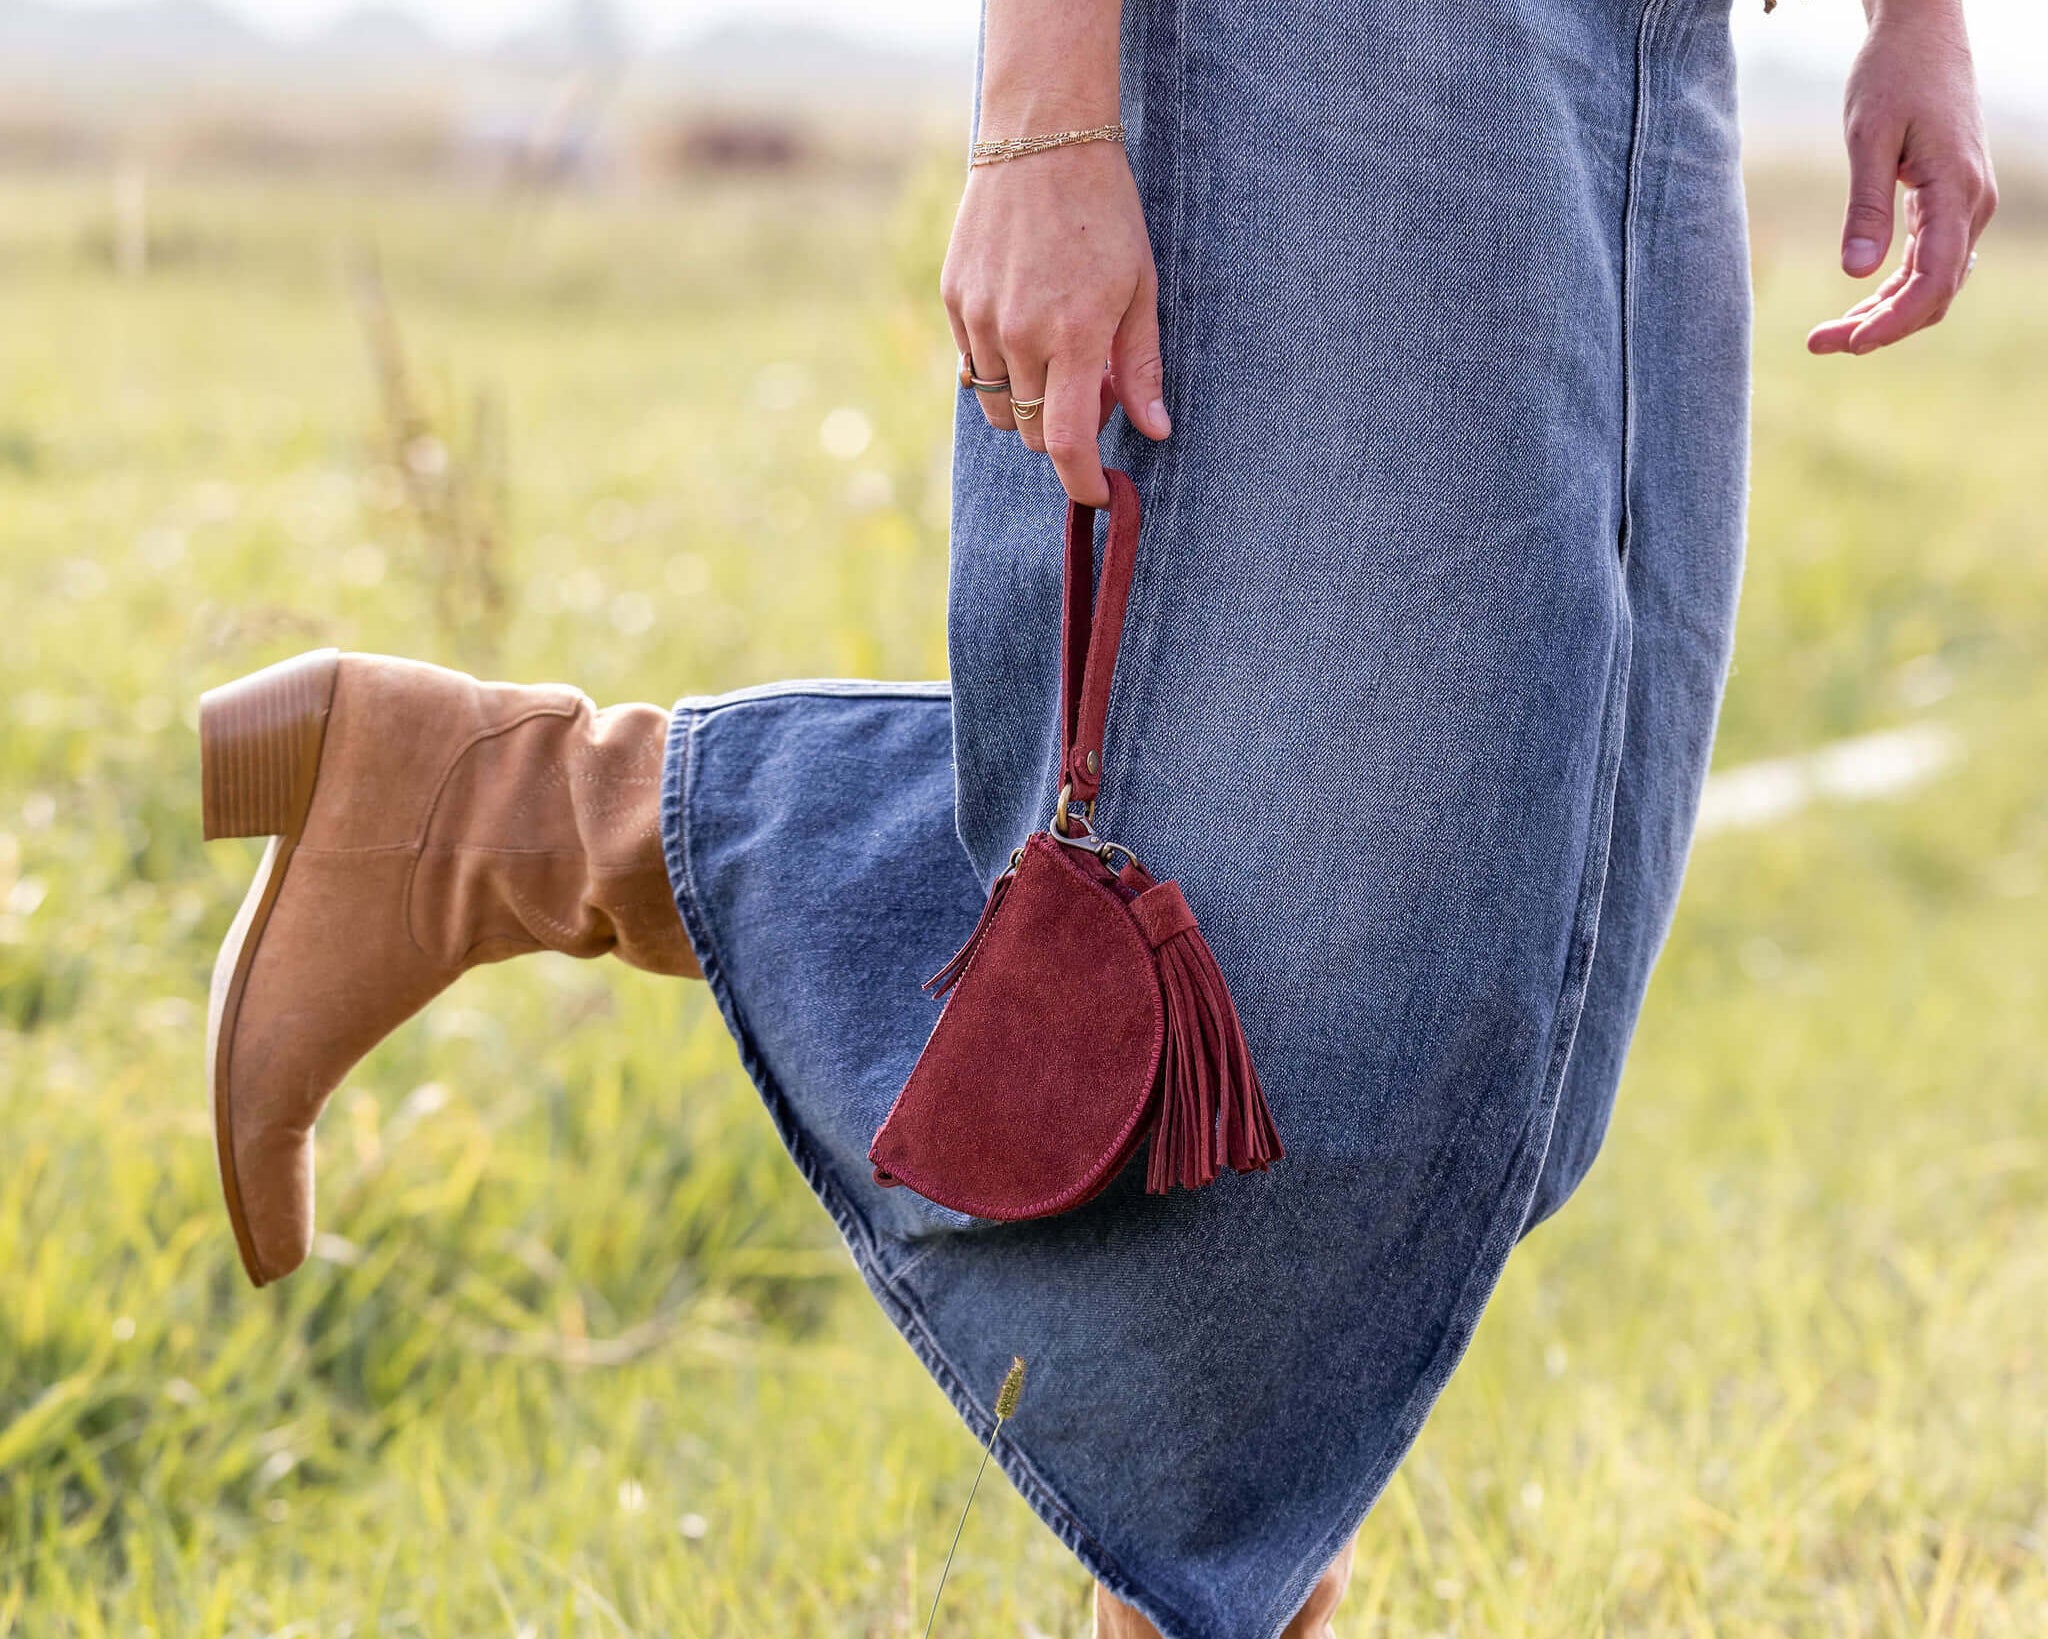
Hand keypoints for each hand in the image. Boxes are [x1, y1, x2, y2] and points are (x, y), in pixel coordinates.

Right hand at [941, 140, 1168, 506]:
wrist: (1042, 141)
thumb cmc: (1105, 214)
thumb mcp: (1141, 289)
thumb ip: (1143, 367)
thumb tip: (1156, 431)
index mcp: (1074, 335)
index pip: (1068, 442)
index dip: (1082, 481)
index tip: (1098, 494)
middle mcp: (1019, 334)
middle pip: (1032, 431)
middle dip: (1064, 431)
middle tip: (1096, 388)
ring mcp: (979, 317)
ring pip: (999, 405)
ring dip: (1031, 402)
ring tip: (1059, 356)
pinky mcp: (954, 299)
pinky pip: (973, 366)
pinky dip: (1002, 368)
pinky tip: (1028, 326)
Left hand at [1807, 0, 1996, 356]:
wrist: (1921, 31)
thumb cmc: (1892, 75)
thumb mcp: (1869, 138)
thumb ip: (1866, 206)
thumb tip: (1856, 273)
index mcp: (1957, 190)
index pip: (1935, 279)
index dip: (1896, 320)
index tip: (1851, 343)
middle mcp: (1972, 203)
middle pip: (1934, 291)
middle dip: (1879, 327)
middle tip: (1817, 344)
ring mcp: (1965, 204)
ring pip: (1931, 282)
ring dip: (1883, 313)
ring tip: (1826, 336)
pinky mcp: (1949, 200)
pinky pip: (1927, 260)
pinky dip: (1893, 289)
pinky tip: (1857, 306)